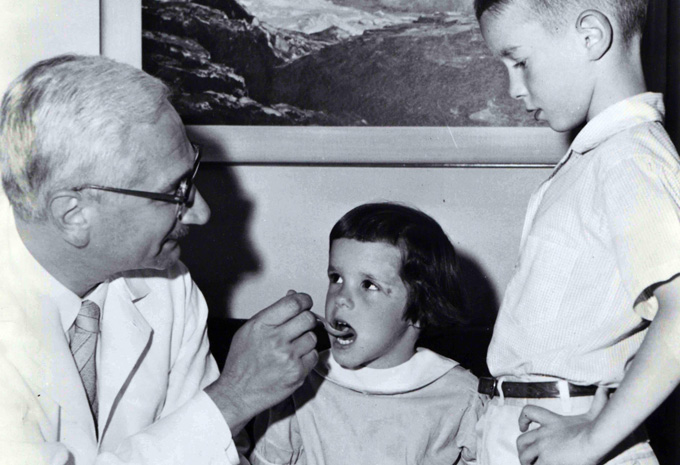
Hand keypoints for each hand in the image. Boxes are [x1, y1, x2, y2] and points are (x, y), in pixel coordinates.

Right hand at [206, 290, 317, 432]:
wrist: (237, 393)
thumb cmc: (242, 362)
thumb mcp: (249, 330)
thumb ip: (272, 312)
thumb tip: (292, 294)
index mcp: (262, 325)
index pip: (294, 303)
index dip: (304, 300)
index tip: (305, 303)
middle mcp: (275, 340)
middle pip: (308, 318)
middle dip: (307, 320)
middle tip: (300, 326)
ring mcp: (288, 357)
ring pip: (313, 337)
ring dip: (306, 340)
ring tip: (292, 347)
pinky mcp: (297, 373)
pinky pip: (314, 356)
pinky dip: (307, 357)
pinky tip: (294, 360)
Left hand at [516, 387, 608, 464]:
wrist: (595, 440)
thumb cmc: (596, 428)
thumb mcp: (595, 414)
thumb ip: (598, 402)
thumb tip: (605, 389)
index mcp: (552, 421)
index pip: (528, 412)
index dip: (522, 419)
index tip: (522, 427)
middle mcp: (543, 433)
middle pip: (522, 441)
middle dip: (522, 450)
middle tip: (527, 458)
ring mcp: (543, 446)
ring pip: (524, 456)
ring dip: (526, 462)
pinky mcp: (546, 460)